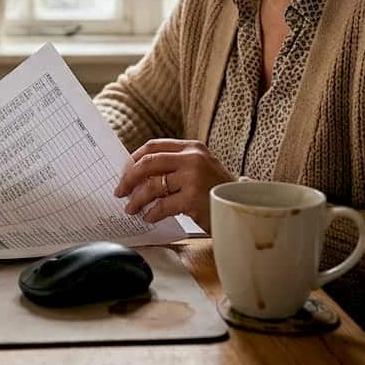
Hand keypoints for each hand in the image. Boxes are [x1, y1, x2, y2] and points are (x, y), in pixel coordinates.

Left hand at [113, 139, 232, 231]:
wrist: (244, 207)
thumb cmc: (217, 191)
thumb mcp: (200, 170)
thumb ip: (176, 167)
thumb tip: (139, 175)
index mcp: (192, 147)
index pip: (154, 146)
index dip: (135, 158)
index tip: (125, 171)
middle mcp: (193, 158)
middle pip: (148, 163)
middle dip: (129, 178)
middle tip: (120, 191)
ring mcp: (193, 177)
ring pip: (152, 186)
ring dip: (137, 199)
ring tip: (131, 209)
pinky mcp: (193, 198)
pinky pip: (162, 206)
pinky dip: (152, 213)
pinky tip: (149, 217)